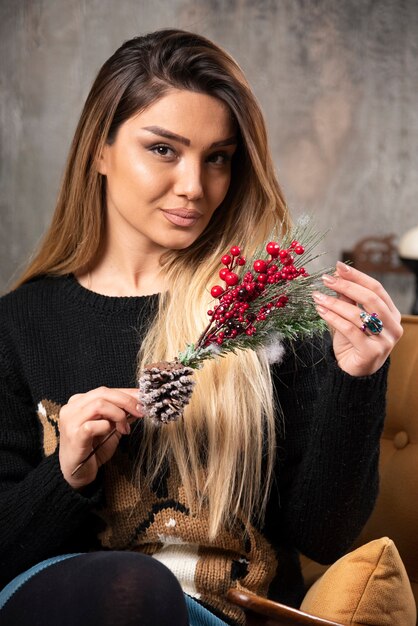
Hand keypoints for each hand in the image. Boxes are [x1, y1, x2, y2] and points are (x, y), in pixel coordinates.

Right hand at [58, 387, 143, 489]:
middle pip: (103, 393)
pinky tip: (114, 433)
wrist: (78, 473)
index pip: (106, 391)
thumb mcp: (111, 427)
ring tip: (125, 428)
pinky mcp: (73, 436)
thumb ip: (120, 414)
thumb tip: (139, 403)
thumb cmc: (93, 449)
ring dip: (118, 414)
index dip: (127, 393)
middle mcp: (72, 408)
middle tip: (140, 411)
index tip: (143, 398)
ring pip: (99, 405)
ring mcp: (71, 421)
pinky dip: (107, 427)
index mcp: (79, 402)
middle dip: (126, 401)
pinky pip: (93, 425)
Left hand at [312, 261, 402, 376]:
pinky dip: (334, 318)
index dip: (357, 276)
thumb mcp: (350, 317)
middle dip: (346, 286)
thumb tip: (337, 275)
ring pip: (359, 315)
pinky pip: (351, 330)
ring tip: (317, 296)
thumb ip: (348, 299)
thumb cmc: (352, 342)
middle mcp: (393, 326)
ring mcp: (384, 341)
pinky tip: (321, 311)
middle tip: (326, 279)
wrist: (353, 371)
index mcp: (391, 313)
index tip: (338, 267)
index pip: (376, 289)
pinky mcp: (372, 352)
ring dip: (335, 303)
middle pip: (371, 299)